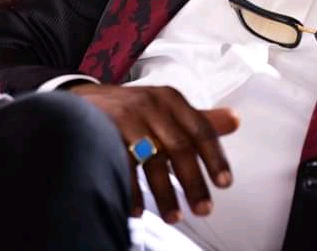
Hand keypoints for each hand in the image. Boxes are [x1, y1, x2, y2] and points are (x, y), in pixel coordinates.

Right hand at [70, 83, 238, 222]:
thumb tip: (235, 120)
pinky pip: (121, 166)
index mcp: (172, 100)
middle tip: (204, 209)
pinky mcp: (102, 131)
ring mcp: (127, 117)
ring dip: (165, 193)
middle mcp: (153, 105)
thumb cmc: (132, 109)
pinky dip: (130, 191)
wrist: (80, 101)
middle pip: (180, 147)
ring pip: (153, 160)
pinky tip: (137, 210)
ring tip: (175, 217)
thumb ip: (199, 120)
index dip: (215, 157)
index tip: (224, 183)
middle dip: (193, 182)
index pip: (201, 129)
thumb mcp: (167, 108)